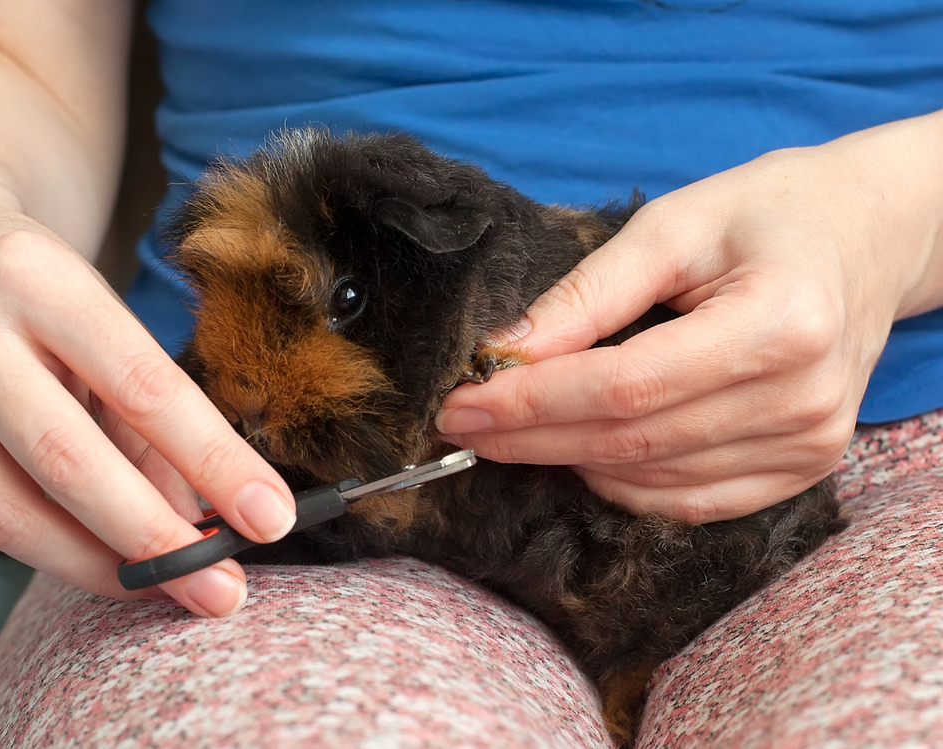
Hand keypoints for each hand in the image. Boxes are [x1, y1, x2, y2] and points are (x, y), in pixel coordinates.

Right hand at [0, 221, 295, 616]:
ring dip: (103, 568)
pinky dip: (55, 552)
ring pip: (14, 513)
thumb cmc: (39, 292)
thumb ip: (151, 417)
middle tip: (223, 587)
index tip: (270, 515)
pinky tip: (106, 562)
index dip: (214, 461)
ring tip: (168, 587)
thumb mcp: (104, 320)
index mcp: (37, 280)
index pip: (144, 386)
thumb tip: (203, 518)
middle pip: (71, 462)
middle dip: (157, 539)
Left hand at [438, 113, 942, 522]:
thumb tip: (505, 352)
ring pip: (652, 480)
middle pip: (631, 442)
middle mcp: (802, 398)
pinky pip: (691, 502)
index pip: (625, 386)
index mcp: (778, 322)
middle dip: (531, 437)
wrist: (867, 238)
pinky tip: (580, 454)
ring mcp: (809, 443)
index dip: (533, 402)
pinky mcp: (804, 468)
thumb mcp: (673, 225)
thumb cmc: (768, 215)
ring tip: (511, 433)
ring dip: (567, 461)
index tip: (460, 402)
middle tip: (462, 424)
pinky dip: (622, 485)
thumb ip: (588, 293)